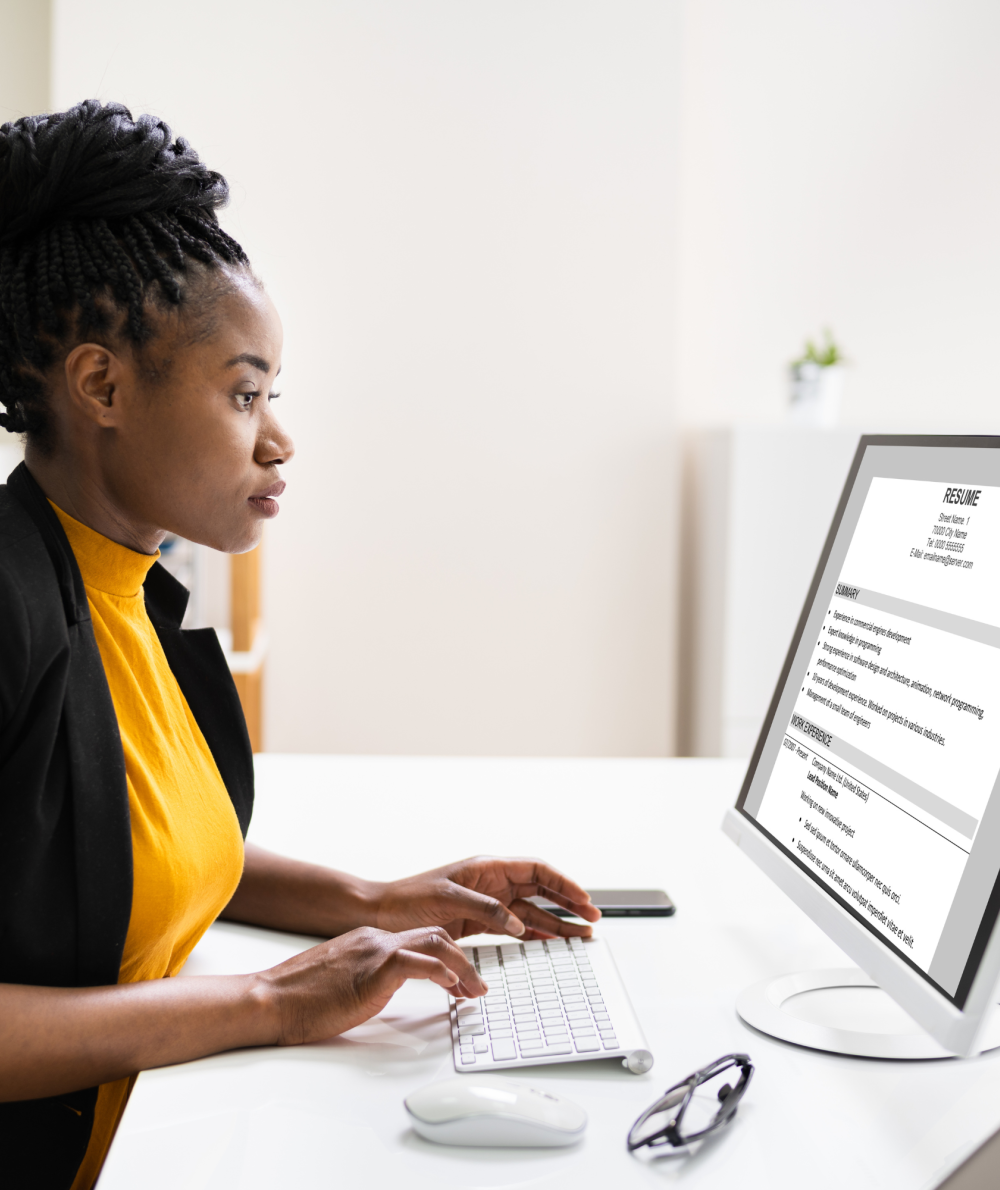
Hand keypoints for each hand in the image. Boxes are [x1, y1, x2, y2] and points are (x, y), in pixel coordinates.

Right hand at [256, 925, 485, 1046]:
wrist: (270, 999)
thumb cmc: (299, 998)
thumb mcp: (342, 982)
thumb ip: (367, 978)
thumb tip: (385, 990)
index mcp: (369, 941)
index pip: (420, 940)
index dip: (448, 959)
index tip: (461, 981)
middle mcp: (375, 940)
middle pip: (435, 935)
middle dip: (463, 960)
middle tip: (477, 986)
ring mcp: (374, 951)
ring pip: (434, 943)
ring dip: (462, 967)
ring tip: (475, 990)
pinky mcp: (372, 970)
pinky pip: (417, 962)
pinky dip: (440, 971)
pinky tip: (452, 987)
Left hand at [367, 856, 601, 940]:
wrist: (379, 914)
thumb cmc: (408, 901)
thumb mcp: (449, 900)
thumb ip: (486, 910)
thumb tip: (517, 923)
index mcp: (487, 868)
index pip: (536, 870)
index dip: (563, 883)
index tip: (584, 898)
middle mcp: (491, 882)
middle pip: (540, 890)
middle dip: (568, 903)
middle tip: (593, 918)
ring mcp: (486, 903)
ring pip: (531, 911)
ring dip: (555, 922)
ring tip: (580, 936)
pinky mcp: (477, 922)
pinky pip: (514, 927)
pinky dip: (533, 935)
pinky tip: (549, 942)